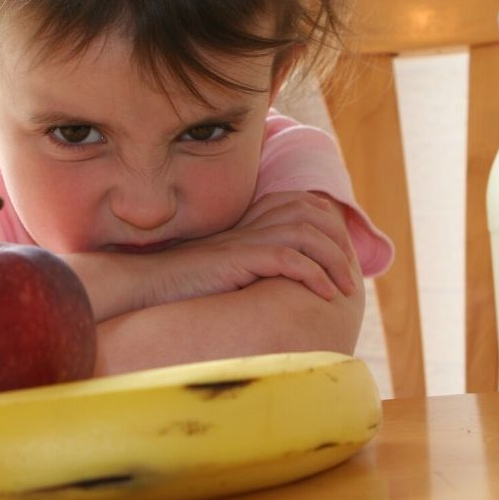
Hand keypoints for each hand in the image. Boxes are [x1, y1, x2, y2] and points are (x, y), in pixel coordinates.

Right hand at [148, 191, 357, 304]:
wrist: (147, 283)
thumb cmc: (182, 284)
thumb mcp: (224, 269)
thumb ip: (251, 265)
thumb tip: (281, 282)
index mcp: (249, 224)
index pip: (301, 206)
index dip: (329, 226)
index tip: (342, 257)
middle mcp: (250, 226)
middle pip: (311, 214)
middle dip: (339, 244)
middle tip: (350, 277)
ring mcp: (244, 240)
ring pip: (306, 235)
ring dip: (333, 262)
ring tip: (344, 289)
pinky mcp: (238, 258)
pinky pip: (287, 259)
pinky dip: (312, 275)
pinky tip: (323, 294)